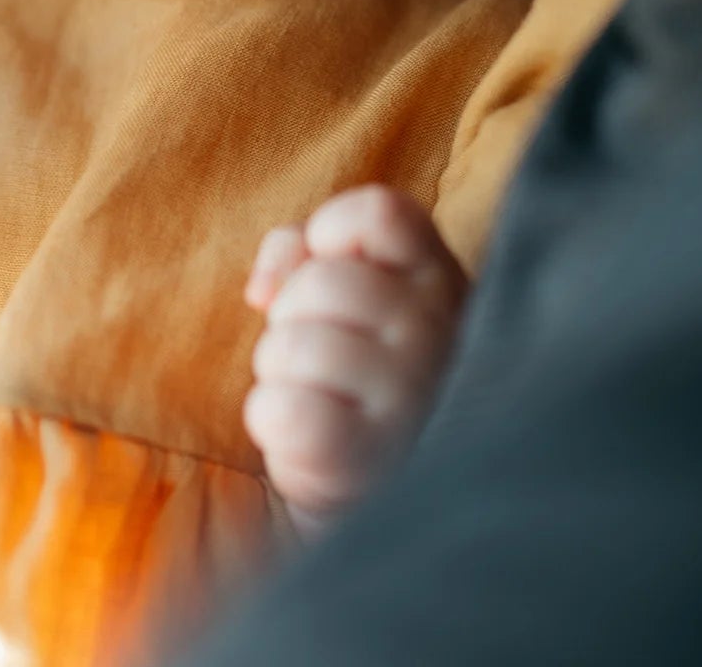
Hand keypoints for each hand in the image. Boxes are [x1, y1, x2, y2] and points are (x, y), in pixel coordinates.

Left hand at [242, 184, 467, 538]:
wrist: (382, 487)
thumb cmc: (356, 368)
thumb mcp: (346, 291)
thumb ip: (301, 253)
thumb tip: (262, 288)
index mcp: (438, 277)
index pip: (380, 214)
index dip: (332, 231)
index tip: (327, 265)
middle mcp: (438, 332)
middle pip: (319, 282)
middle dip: (291, 314)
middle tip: (319, 352)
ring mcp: (411, 398)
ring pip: (292, 345)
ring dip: (279, 371)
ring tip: (316, 395)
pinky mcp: (371, 460)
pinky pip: (283, 410)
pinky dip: (271, 419)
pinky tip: (303, 435)